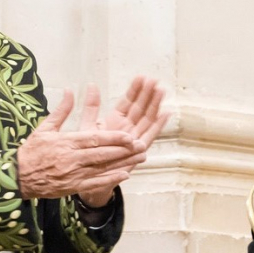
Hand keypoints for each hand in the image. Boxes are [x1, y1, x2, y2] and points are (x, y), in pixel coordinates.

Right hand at [17, 89, 146, 199]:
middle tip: (141, 145)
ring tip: (140, 158)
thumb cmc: (32, 151)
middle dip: (123, 150)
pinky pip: (95, 183)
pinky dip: (110, 179)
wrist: (17, 176)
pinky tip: (125, 174)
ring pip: (102, 168)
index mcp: (66, 142)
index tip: (128, 136)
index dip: (113, 138)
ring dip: (123, 163)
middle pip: (102, 154)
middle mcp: (72, 158)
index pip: (94, 139)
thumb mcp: (44, 128)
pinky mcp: (73, 186)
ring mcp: (73, 174)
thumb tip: (70, 91)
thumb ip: (61, 110)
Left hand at [76, 76, 168, 206]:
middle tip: (154, 80)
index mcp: (115, 120)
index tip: (141, 77)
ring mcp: (134, 137)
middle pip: (140, 108)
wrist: (90, 175)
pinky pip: (150, 135)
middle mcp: (127, 127)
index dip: (135, 90)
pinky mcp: (138, 149)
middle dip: (147, 94)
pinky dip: (158, 125)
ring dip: (155, 105)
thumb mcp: (87, 125)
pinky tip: (166, 113)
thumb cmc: (88, 152)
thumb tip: (91, 85)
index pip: (127, 102)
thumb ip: (91, 106)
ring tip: (161, 91)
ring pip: (147, 119)